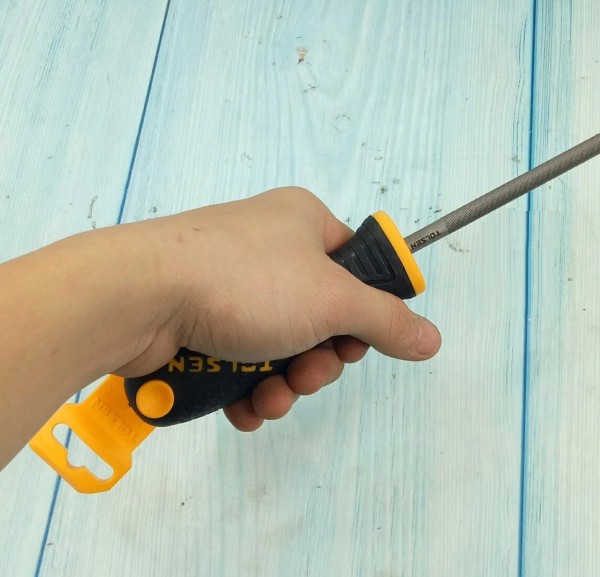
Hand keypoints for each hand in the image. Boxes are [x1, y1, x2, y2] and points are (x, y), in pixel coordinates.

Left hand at [115, 188, 440, 430]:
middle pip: (321, 316)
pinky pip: (242, 361)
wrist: (137, 297)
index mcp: (304, 222)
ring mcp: (230, 286)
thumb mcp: (332, 300)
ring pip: (281, 347)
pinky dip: (250, 390)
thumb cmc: (242, 280)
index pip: (356, 265)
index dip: (365, 310)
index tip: (359, 340)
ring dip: (287, 383)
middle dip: (321, 360)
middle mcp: (269, 248)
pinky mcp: (198, 321)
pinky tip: (246, 408)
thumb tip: (431, 338)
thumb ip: (387, 321)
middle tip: (310, 373)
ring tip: (273, 396)